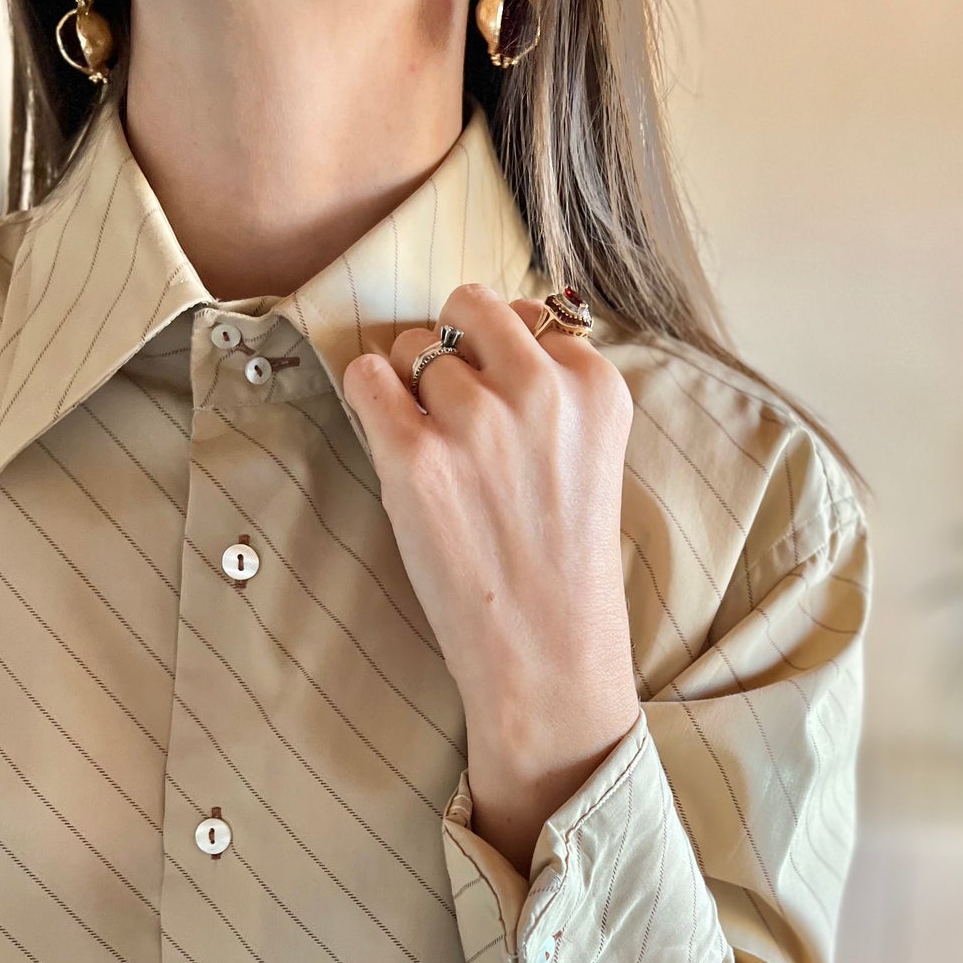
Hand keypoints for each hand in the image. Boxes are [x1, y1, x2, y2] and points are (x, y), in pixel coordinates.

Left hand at [341, 281, 641, 875]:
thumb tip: (506, 314)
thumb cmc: (561, 558)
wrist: (546, 653)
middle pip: (468, 310)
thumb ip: (557, 382)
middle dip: (453, 350)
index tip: (509, 414)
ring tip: (439, 456)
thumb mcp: (590, 455)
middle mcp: (541, 391)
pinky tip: (398, 451)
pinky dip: (370, 402)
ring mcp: (477, 421)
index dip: (503, 360)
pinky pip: (366, 378)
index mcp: (596, 386)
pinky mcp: (416, 456)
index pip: (528, 316)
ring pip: (413, 345)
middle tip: (460, 421)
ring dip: (411, 388)